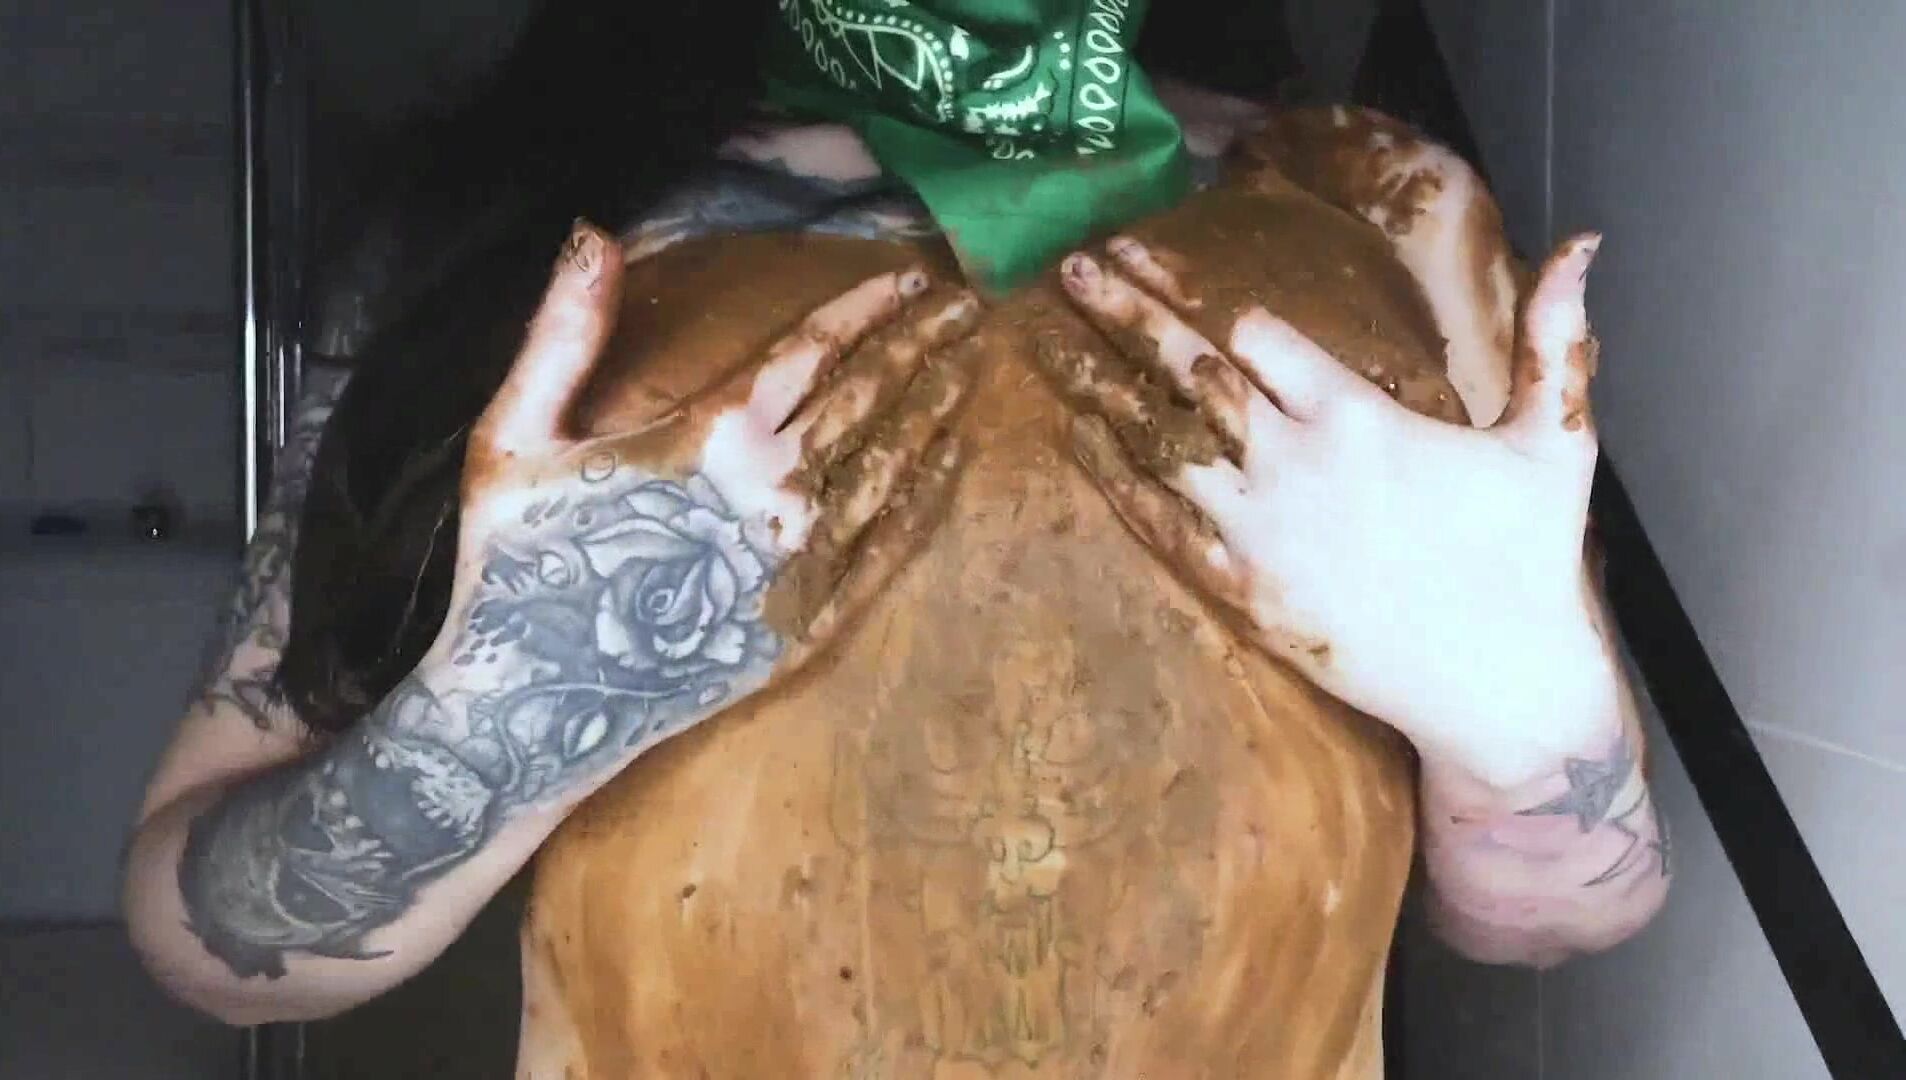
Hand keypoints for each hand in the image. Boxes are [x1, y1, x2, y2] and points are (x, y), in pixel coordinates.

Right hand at [427, 221, 978, 792]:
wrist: (534, 709)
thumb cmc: (514, 565)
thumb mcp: (515, 436)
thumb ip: (563, 332)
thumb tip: (592, 230)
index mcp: (710, 439)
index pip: (812, 352)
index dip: (864, 309)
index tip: (908, 277)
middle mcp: (774, 495)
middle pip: (867, 401)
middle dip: (919, 347)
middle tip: (966, 306)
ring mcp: (801, 564)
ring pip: (889, 468)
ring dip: (934, 410)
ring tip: (969, 365)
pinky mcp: (809, 624)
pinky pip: (884, 548)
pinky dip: (923, 498)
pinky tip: (949, 462)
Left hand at [1044, 234, 1614, 787]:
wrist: (1498, 688)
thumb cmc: (1530, 562)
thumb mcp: (1556, 442)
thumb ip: (1554, 340)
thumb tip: (1584, 242)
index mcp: (1358, 416)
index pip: (1260, 332)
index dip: (1202, 290)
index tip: (1147, 252)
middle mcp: (1294, 463)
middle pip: (1191, 370)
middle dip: (1128, 310)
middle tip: (1073, 266)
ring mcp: (1260, 531)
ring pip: (1161, 441)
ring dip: (1101, 384)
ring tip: (1047, 338)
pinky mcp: (1243, 592)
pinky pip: (1163, 527)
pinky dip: (1117, 480)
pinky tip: (1078, 439)